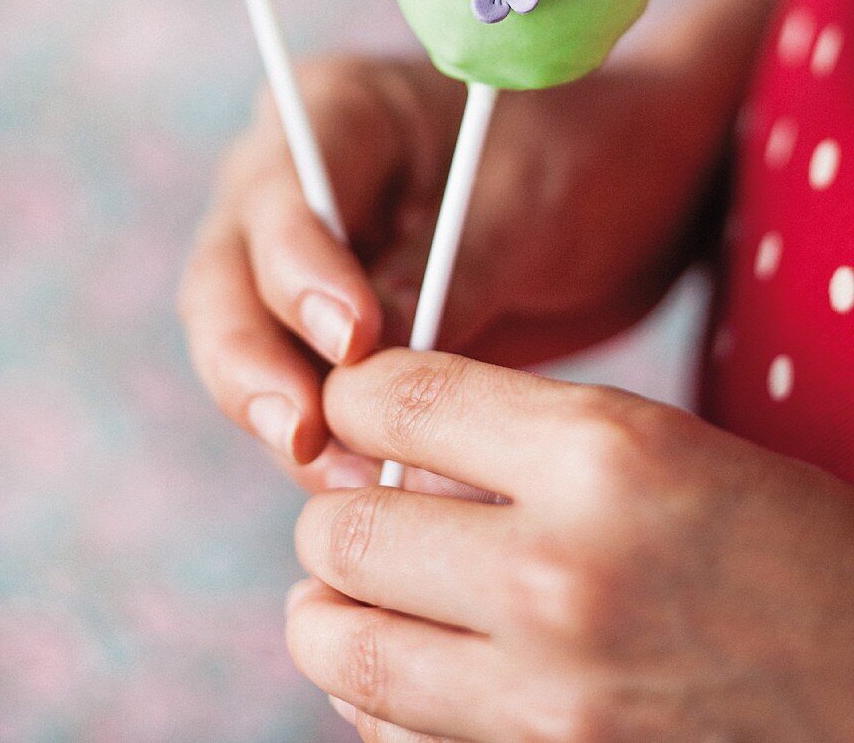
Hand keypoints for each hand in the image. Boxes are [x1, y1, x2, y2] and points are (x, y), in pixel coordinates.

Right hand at [176, 44, 725, 492]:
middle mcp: (299, 189)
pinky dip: (338, 442)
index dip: (299, 274)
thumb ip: (445, 272)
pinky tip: (380, 487)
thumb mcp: (527, 201)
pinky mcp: (342, 334)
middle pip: (229, 283)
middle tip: (302, 437)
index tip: (354, 342)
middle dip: (256, 365)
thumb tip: (362, 362)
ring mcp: (311, 266)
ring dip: (296, 421)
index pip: (281, 196)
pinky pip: (313, 393)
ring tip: (360, 482)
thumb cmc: (588, 157)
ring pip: (257, 353)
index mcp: (337, 113)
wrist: (633, 191)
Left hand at [288, 349, 853, 741]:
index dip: (354, 398)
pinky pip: (384, 731)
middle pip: (339, 529)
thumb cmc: (775, 546)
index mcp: (599, 455)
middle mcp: (560, 574)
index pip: (392, 402)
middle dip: (334, 512)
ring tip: (368, 591)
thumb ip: (510, 439)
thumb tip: (375, 449)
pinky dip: (376, 695)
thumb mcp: (658, 445)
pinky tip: (418, 669)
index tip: (360, 413)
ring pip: (334, 642)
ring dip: (333, 608)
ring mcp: (547, 699)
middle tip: (364, 510)